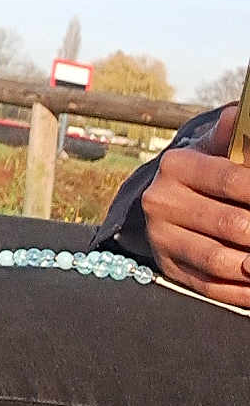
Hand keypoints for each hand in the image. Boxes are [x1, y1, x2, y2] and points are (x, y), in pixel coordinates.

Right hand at [142, 105, 249, 306]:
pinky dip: (244, 291)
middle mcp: (162, 200)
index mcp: (177, 165)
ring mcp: (162, 236)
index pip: (230, 178)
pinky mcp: (169, 266)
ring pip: (221, 259)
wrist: (166, 200)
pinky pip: (211, 286)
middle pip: (231, 224)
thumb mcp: (216, 149)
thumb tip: (241, 114)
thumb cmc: (207, 172)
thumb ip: (236, 137)